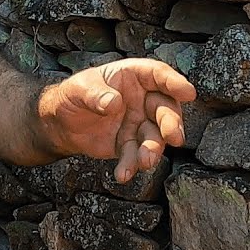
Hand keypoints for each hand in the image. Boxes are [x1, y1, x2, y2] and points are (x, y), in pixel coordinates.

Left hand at [39, 58, 195, 182]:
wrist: (61, 123)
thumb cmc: (73, 96)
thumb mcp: (78, 89)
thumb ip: (95, 94)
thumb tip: (114, 102)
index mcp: (132, 76)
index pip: (157, 75)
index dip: (173, 82)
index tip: (188, 93)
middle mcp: (142, 99)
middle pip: (164, 108)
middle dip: (171, 123)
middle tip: (174, 137)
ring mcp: (139, 122)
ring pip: (155, 135)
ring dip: (153, 149)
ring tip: (145, 162)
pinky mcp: (131, 144)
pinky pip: (136, 154)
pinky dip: (131, 165)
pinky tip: (123, 174)